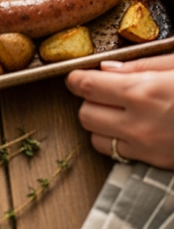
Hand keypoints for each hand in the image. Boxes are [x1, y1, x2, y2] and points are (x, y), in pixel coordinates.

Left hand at [67, 54, 173, 168]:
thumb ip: (141, 65)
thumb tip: (107, 68)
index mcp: (142, 92)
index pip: (88, 86)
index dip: (76, 79)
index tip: (76, 76)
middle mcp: (138, 123)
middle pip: (85, 114)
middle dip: (88, 100)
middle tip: (103, 91)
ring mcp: (145, 147)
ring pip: (96, 139)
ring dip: (99, 123)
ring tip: (117, 111)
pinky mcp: (153, 162)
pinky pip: (117, 154)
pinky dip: (115, 140)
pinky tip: (130, 128)